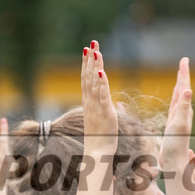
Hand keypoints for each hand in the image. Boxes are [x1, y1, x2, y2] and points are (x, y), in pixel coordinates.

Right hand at [80, 40, 117, 156]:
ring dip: (95, 66)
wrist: (98, 152)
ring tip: (96, 51)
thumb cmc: (100, 138)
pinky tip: (102, 72)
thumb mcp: (101, 118)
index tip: (87, 50)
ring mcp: (97, 107)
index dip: (86, 64)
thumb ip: (103, 108)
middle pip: (88, 76)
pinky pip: (102, 95)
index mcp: (89, 103)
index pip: (86, 79)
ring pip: (94, 82)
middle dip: (90, 59)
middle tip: (91, 43)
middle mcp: (90, 102)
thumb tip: (107, 102)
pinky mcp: (105, 112)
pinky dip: (102, 83)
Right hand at [161, 57, 193, 173]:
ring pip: (179, 97)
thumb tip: (188, 90)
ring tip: (180, 75)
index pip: (184, 87)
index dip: (183, 73)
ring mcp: (178, 118)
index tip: (184, 59)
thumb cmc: (176, 146)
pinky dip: (175, 98)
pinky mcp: (173, 125)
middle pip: (183, 89)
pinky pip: (175, 107)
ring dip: (179, 85)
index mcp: (184, 110)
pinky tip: (176, 99)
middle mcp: (182, 112)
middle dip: (182, 75)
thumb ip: (183, 108)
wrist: (174, 162)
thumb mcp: (179, 124)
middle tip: (183, 62)